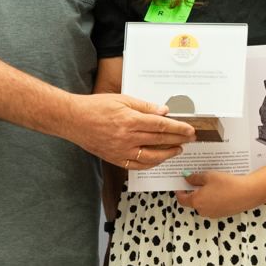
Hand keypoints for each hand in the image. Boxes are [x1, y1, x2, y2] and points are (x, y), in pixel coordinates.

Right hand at [66, 93, 194, 168]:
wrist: (74, 120)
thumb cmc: (96, 107)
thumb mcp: (122, 100)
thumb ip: (144, 107)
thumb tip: (163, 111)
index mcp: (130, 120)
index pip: (161, 126)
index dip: (178, 128)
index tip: (190, 129)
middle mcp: (128, 137)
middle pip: (160, 140)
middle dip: (178, 139)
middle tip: (190, 139)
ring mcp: (122, 151)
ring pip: (152, 156)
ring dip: (168, 153)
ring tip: (179, 149)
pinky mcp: (116, 159)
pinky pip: (138, 165)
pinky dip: (151, 163)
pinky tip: (159, 159)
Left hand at [175, 170, 260, 217]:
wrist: (248, 193)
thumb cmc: (227, 184)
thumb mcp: (208, 176)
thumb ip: (194, 178)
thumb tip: (187, 178)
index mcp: (196, 201)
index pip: (182, 199)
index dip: (179, 192)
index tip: (180, 185)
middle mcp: (203, 210)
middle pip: (193, 201)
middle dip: (193, 191)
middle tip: (197, 180)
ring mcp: (213, 214)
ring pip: (203, 204)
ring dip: (204, 195)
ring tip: (211, 183)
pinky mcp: (223, 214)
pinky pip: (213, 206)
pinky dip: (213, 198)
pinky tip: (220, 189)